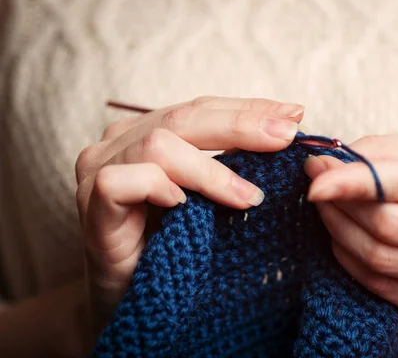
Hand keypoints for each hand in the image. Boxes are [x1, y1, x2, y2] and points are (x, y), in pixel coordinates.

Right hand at [75, 96, 303, 338]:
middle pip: (183, 117)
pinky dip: (158, 186)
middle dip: (241, 126)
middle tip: (285, 138)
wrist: (139, 302)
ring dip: (211, 171)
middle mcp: (120, 143)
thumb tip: (287, 128)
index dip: (248, 108)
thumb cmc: (180, 246)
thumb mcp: (213, 197)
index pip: (201, 108)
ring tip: (250, 198)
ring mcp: (99, 170)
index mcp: (148, 132)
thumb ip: (234, 161)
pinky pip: (123, 181)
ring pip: (159, 146)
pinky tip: (184, 205)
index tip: (293, 114)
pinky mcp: (91, 205)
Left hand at [304, 130, 397, 319]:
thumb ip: (396, 149)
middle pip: (387, 225)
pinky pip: (383, 286)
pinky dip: (352, 261)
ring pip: (379, 258)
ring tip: (327, 208)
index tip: (315, 173)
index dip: (352, 180)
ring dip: (339, 231)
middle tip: (318, 185)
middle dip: (340, 204)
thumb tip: (337, 158)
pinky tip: (345, 238)